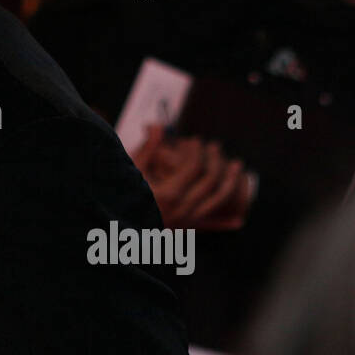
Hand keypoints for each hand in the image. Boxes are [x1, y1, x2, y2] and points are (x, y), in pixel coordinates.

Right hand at [131, 125, 251, 230]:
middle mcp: (182, 209)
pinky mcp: (186, 229)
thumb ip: (148, 148)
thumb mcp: (131, 171)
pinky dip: (225, 223)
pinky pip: (211, 225)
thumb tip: (158, 125)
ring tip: (237, 165)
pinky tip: (238, 220)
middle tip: (214, 146)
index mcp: (168, 194)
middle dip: (214, 159)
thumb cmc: (121, 195)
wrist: (116, 228)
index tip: (195, 140)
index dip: (197, 150)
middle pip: (211, 180)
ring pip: (218, 199)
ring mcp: (187, 221)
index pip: (194, 167)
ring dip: (230, 181)